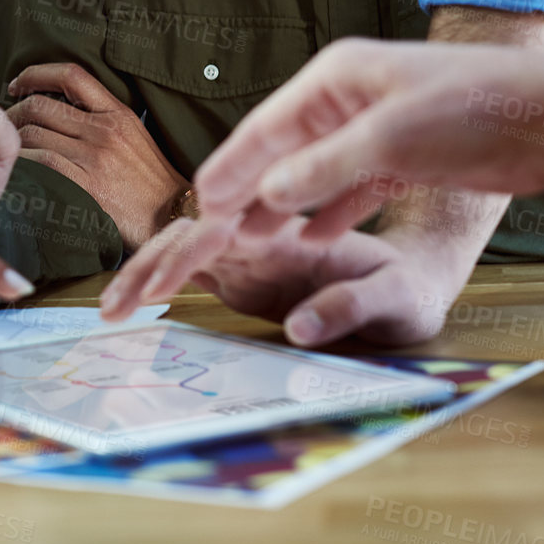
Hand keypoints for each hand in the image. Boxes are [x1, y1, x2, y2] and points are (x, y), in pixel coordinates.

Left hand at [6, 62, 187, 249]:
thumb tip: (61, 107)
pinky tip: (15, 170)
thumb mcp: (135, 135)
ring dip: (10, 140)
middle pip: (40, 106)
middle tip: (2, 125)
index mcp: (118, 113)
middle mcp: (104, 130)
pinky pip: (38, 165)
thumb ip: (103, 118)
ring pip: (32, 135)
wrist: (173, 217)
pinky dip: (20, 164)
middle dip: (12, 112)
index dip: (35, 74)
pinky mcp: (84, 186)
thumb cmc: (152, 181)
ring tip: (5, 150)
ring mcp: (93, 158)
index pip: (70, 75)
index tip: (16, 84)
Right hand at [103, 211, 472, 346]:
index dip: (190, 250)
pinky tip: (151, 302)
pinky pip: (208, 258)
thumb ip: (353, 307)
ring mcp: (260, 236)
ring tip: (118, 309)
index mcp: (296, 212)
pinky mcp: (257, 257)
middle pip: (197, 225)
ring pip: (195, 239)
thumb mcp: (400, 297)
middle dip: (153, 262)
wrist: (427, 268)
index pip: (227, 221)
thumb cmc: (417, 280)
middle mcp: (267, 217)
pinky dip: (174, 275)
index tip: (160, 283)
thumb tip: (296, 330)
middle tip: (115, 307)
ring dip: (155, 268)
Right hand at [193, 38, 543, 260]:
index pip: (267, 125)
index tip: (201, 199)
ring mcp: (380, 126)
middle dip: (253, 187)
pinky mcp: (408, 155)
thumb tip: (267, 193)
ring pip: (319, 171)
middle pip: (287, 148)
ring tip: (257, 239)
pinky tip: (313, 237)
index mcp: (337, 78)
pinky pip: (355, 186)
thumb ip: (322, 170)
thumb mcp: (386, 141)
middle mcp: (351, 98)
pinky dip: (333, 210)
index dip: (232, 164)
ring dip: (288, 203)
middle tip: (216, 227)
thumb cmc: (469, 112)